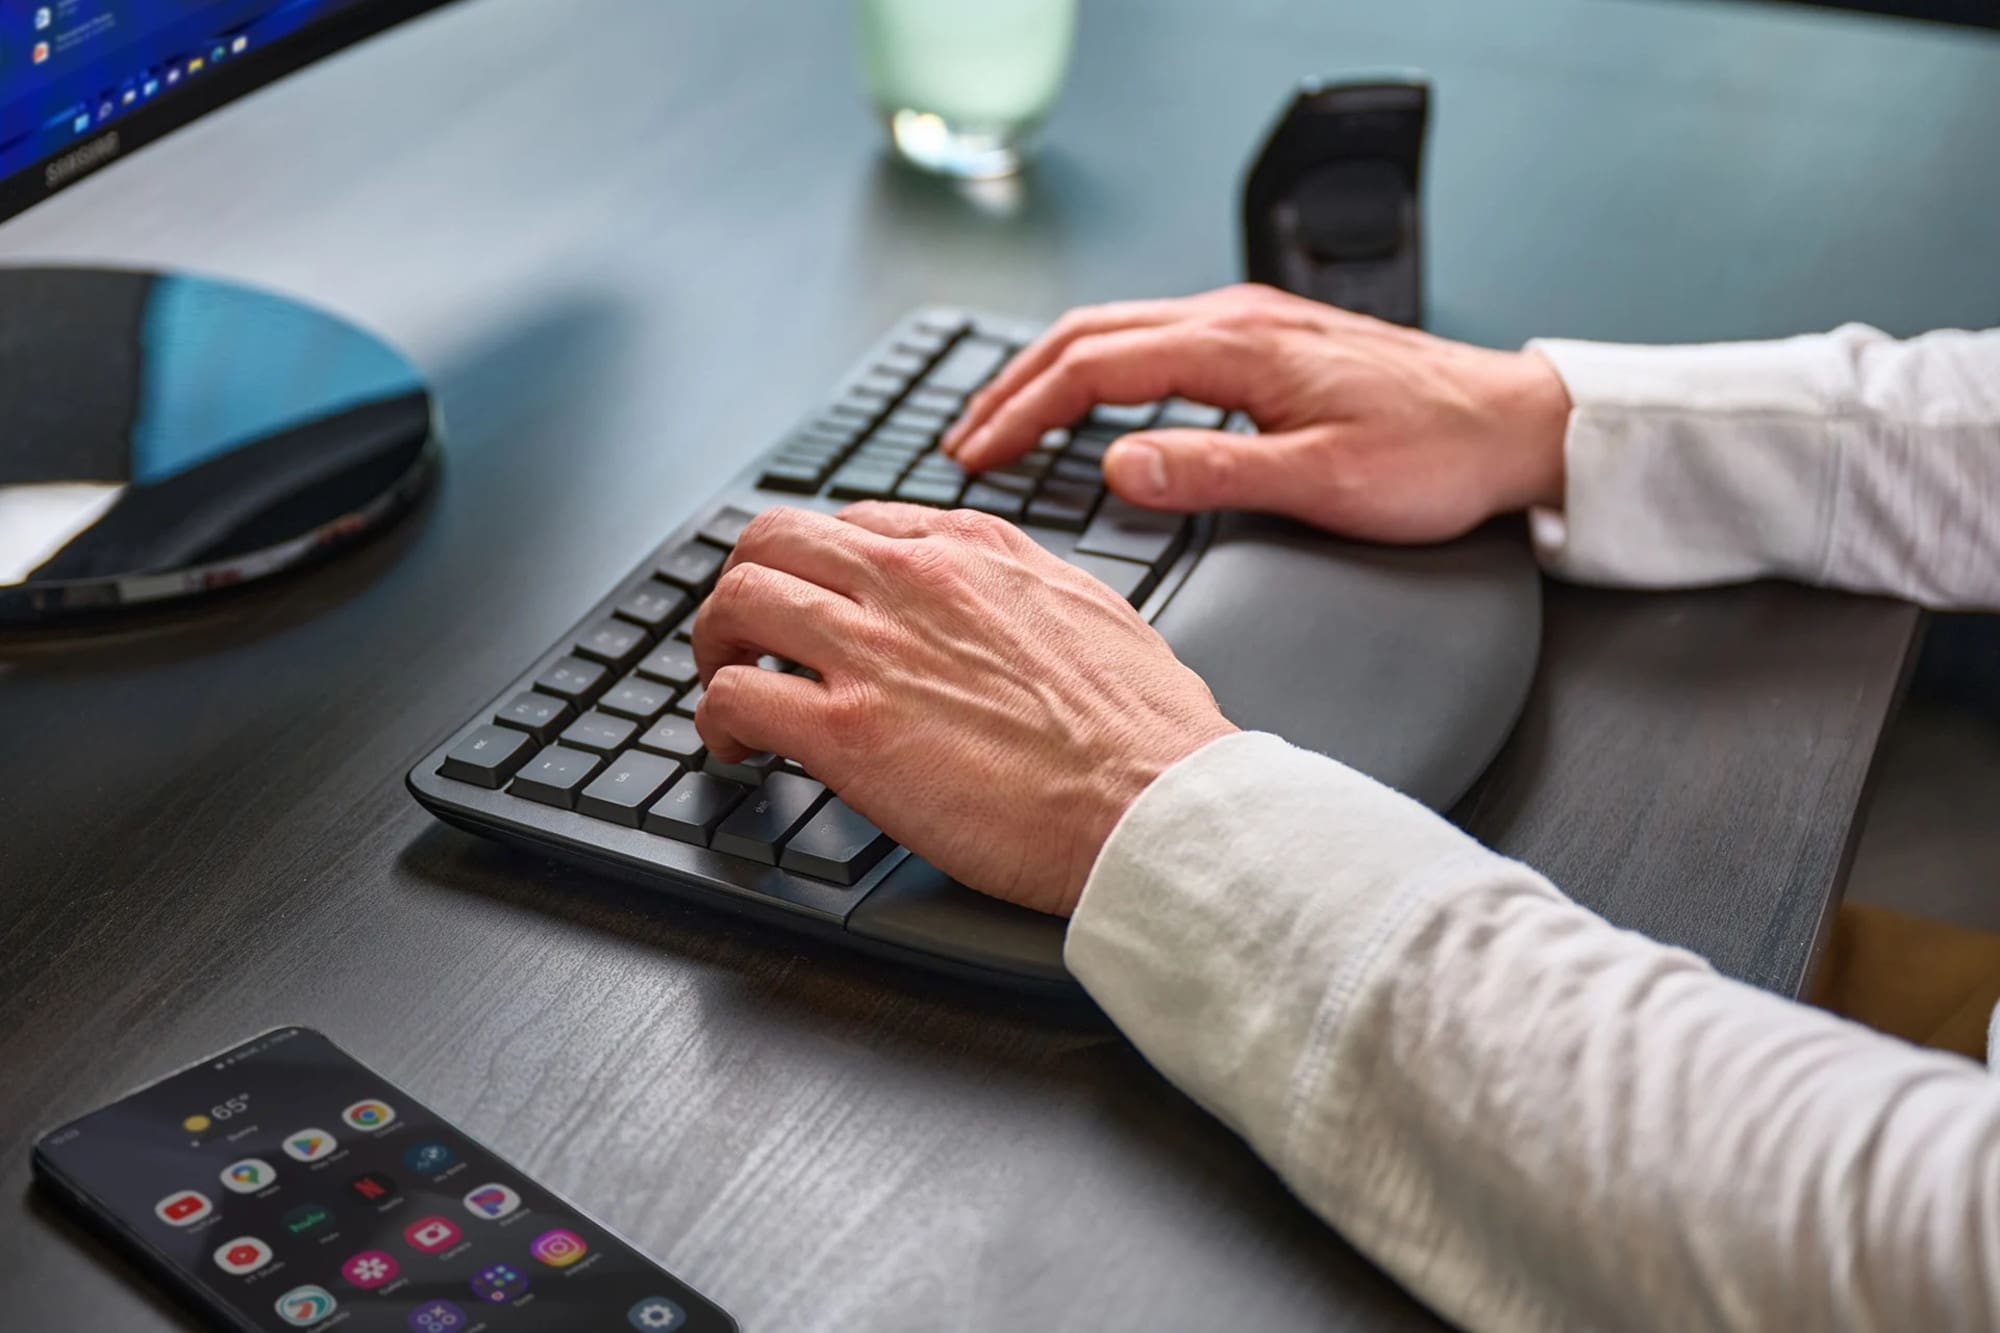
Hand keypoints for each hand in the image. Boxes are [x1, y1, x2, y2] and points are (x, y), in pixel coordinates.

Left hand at [690, 503, 1236, 916]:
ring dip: (716, 647)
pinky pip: (736, 696)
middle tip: (744, 636)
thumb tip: (996, 603)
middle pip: (772, 539)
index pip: (854, 523)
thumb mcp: (1090, 609)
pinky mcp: (848, 732)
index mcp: (973, 548)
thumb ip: (1022, 587)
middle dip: (745, 587)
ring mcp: (875, 651)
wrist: (1156, 803)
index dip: (819, 568)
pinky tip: (737, 749)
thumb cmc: (1144, 729)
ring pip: (738, 602)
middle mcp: (914, 580)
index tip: (816, 606)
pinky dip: (718, 721)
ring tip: (727, 688)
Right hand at [943, 283, 1571, 543]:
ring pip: (1118, 331)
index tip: (977, 457)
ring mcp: (1251, 323)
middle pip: (1089, 334)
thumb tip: (1118, 467)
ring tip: (1007, 424)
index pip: (1092, 367)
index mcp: (1239, 347)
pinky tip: (1090, 405)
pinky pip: (1155, 341)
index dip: (1022, 412)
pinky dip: (1098, 371)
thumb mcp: (1324, 482)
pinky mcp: (1268, 341)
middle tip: (966, 442)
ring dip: (1050, 374)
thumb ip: (1214, 472)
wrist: (1516, 424)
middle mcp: (1237, 318)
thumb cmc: (1436, 456)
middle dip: (1014, 386)